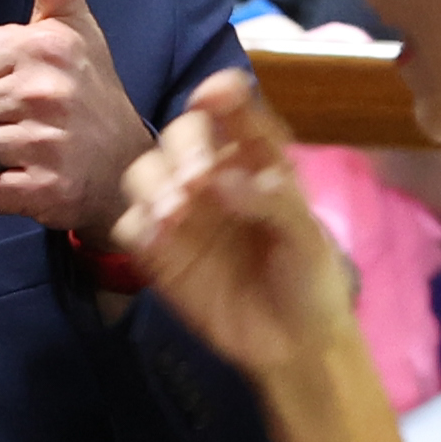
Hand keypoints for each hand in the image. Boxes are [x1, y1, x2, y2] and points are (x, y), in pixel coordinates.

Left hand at [0, 0, 153, 230]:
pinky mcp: (42, 191)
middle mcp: (44, 91)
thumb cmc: (92, 91)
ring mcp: (45, 144)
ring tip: (16, 149)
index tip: (11, 82)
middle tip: (15, 121)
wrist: (131, 169)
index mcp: (44, 45)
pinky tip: (22, 178)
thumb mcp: (76, 27)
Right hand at [114, 75, 363, 381]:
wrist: (294, 346)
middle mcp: (215, 178)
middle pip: (180, 135)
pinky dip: (137, 226)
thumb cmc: (310, 282)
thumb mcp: (307, 238)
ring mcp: (183, 214)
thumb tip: (219, 180)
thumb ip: (271, 202)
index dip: (220, 96)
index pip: (235, 115)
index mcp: (258, 162)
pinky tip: (157, 242)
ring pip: (145, 173)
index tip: (211, 96)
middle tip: (195, 180)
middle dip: (182, 147)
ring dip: (152, 184)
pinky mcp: (158, 253)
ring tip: (174, 215)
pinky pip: (130, 226)